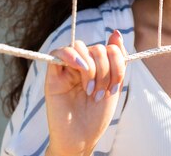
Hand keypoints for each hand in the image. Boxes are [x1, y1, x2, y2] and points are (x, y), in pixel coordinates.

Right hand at [44, 30, 126, 155]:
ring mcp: (67, 68)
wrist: (80, 138)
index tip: (115, 87)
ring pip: (80, 47)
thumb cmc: (96, 116)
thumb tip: (116, 32)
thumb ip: (117, 60)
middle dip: (105, 69)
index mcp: (98, 66)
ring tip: (89, 90)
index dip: (117, 63)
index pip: (110, 48)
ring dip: (90, 68)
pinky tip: (80, 68)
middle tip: (101, 92)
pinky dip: (71, 56)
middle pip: (96, 48)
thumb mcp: (113, 86)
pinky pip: (58, 52)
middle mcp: (83, 65)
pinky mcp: (53, 75)